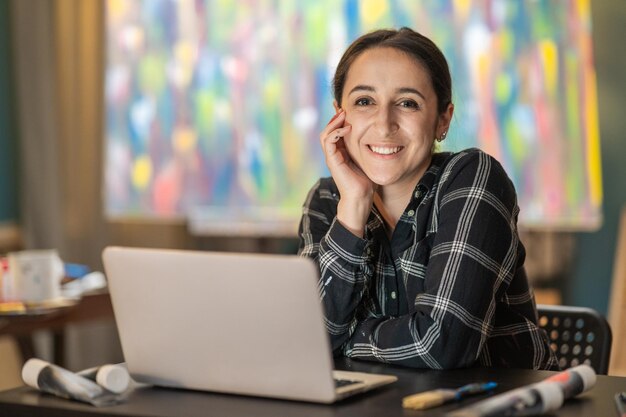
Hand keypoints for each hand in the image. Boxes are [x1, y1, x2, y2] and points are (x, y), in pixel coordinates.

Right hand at [320, 110, 374, 236]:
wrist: (361, 197)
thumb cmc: (367, 181)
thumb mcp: (369, 159)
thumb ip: (370, 148)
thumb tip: (381, 135)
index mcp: (341, 152)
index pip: (336, 130)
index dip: (339, 118)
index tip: (347, 107)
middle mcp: (334, 153)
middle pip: (328, 129)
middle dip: (335, 117)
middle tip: (343, 106)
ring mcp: (332, 157)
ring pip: (325, 133)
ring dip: (334, 122)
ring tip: (343, 114)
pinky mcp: (332, 161)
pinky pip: (329, 142)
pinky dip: (336, 132)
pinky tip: (347, 128)